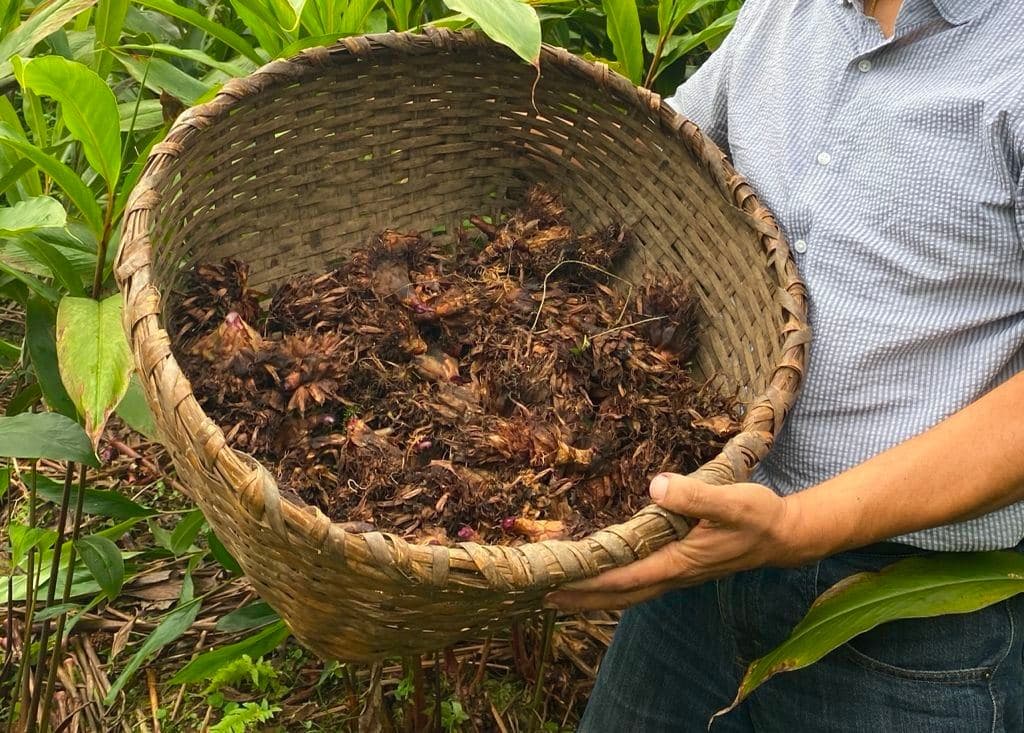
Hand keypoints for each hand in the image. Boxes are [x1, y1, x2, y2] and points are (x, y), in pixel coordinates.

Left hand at [545, 473, 808, 611]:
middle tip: (540, 596)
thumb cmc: (756, 516)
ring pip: (627, 593)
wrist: (783, 535)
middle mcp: (673, 574)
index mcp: (678, 562)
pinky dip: (613, 585)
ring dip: (593, 596)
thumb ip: (694, 496)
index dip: (589, 581)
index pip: (624, 577)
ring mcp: (676, 574)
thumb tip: (657, 487)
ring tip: (559, 593)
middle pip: (618, 595)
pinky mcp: (679, 567)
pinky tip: (600, 579)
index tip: (557, 581)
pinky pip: (638, 582)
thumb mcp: (730, 501)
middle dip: (580, 597)